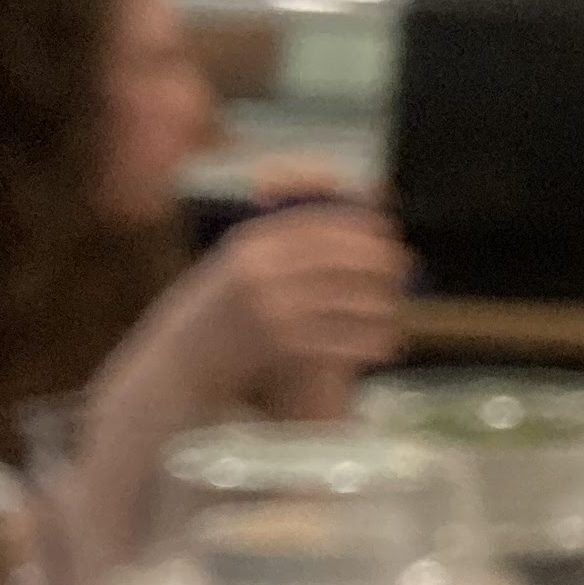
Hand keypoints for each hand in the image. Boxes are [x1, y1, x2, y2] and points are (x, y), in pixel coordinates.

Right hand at [167, 203, 409, 420]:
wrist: (180, 361)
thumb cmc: (216, 312)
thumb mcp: (238, 263)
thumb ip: (281, 244)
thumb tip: (340, 227)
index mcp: (251, 243)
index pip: (319, 223)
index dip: (358, 226)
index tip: (386, 229)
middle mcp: (263, 270)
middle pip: (340, 258)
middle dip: (378, 262)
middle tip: (403, 267)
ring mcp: (273, 308)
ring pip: (347, 300)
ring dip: (380, 305)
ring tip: (395, 309)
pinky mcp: (282, 345)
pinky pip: (340, 339)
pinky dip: (367, 342)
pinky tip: (385, 344)